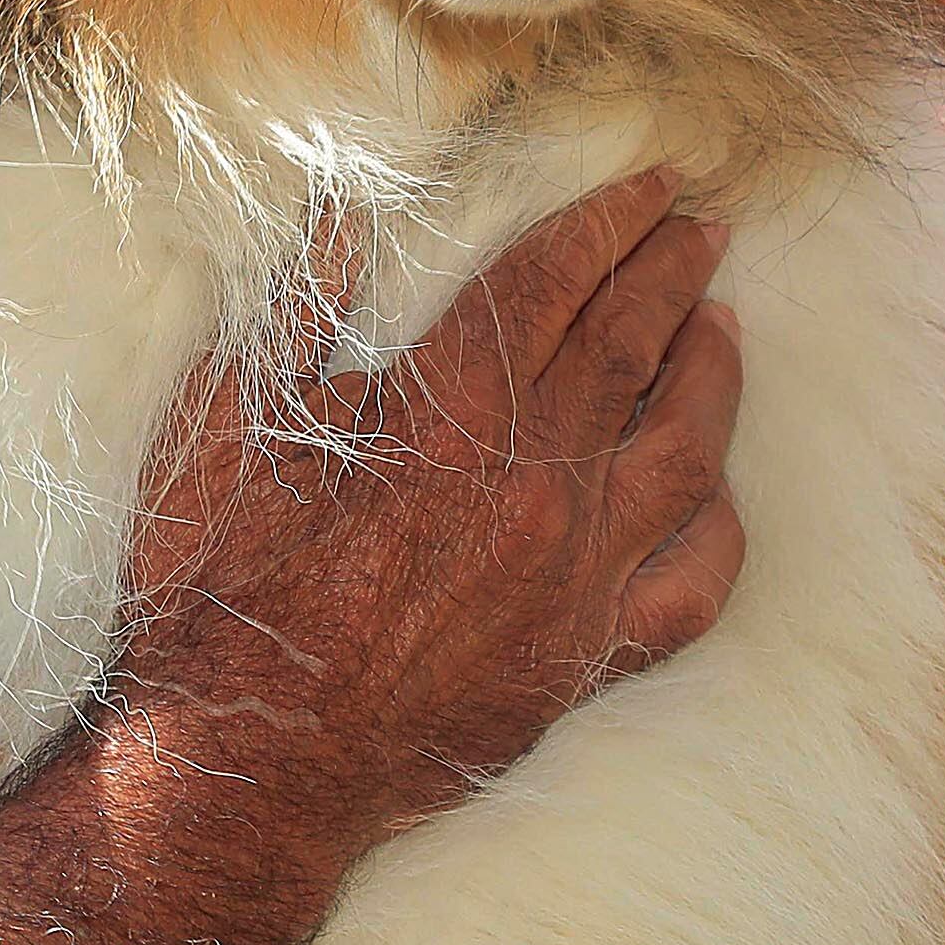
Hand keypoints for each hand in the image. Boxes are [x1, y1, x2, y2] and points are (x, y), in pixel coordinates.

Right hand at [113, 168, 745, 847]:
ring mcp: (577, 577)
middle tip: (704, 226)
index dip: (609, 224)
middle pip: (632, 350)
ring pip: (686, 453)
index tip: (653, 182)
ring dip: (712, 376)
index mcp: (451, 414)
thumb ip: (292, 314)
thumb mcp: (224, 430)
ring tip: (723, 326)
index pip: (555, 285)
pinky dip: (717, 524)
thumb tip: (337, 215)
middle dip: (673, 274)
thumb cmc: (221, 593)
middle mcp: (538, 485)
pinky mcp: (587, 658)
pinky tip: (714, 489)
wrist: (251, 762)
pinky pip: (693, 583)